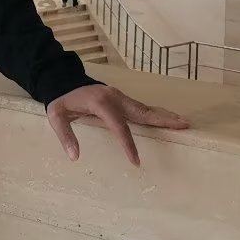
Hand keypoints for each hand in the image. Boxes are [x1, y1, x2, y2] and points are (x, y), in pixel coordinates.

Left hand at [45, 83, 189, 166]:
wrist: (62, 79)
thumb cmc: (61, 99)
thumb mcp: (56, 116)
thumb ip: (65, 135)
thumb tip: (74, 156)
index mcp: (100, 103)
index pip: (118, 126)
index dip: (128, 143)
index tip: (136, 161)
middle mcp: (115, 97)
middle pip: (142, 111)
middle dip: (162, 120)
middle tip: (183, 126)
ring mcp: (120, 96)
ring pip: (145, 108)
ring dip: (164, 115)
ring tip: (183, 123)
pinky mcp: (122, 98)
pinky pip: (141, 107)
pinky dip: (156, 113)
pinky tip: (167, 119)